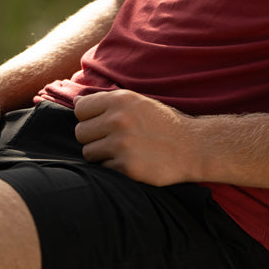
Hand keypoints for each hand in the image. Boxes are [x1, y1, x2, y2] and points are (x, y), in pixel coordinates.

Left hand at [73, 89, 197, 185]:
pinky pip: (103, 169)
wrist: (192, 146)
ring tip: (121, 151)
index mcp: (121, 100)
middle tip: (111, 139)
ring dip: (100, 154)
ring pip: (88, 152)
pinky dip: (113, 167)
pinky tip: (130, 161)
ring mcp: (121, 144)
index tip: (100, 122)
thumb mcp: (139, 102)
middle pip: (80, 132)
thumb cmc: (164, 123)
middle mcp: (118, 120)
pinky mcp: (126, 167)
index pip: (80, 109)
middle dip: (92, 137)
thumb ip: (109, 102)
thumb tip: (76, 101)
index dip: (88, 117)